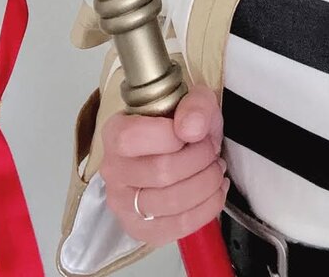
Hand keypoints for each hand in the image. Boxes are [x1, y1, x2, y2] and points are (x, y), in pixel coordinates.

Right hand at [100, 83, 229, 246]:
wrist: (178, 148)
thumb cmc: (181, 123)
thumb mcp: (194, 100)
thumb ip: (194, 105)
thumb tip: (191, 129)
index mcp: (115, 133)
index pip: (133, 138)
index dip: (173, 136)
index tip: (195, 132)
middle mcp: (113, 170)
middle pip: (161, 173)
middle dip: (200, 160)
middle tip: (212, 151)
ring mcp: (123, 204)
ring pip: (171, 202)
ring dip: (206, 184)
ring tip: (215, 170)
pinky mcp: (140, 228)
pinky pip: (176, 227)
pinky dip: (205, 209)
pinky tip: (214, 192)